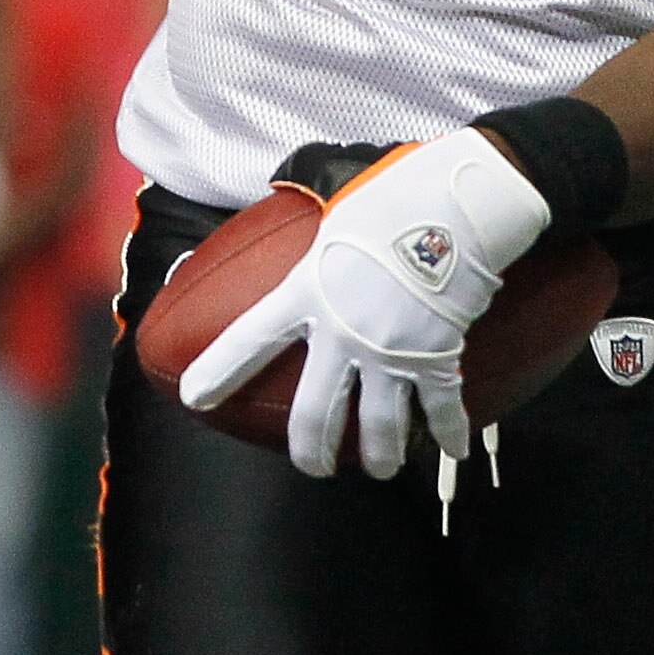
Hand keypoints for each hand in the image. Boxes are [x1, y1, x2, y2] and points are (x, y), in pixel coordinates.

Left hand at [179, 129, 551, 480]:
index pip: (250, 338)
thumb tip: (289, 187)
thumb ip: (310, 210)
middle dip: (311, 452)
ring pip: (378, 430)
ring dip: (380, 457)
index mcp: (308, 291)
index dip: (218, 371)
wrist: (457, 208)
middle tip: (313, 466)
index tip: (196, 398)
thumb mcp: (335, 200)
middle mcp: (342, 332)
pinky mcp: (437, 358)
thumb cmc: (395, 196)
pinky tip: (453, 449)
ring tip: (380, 467)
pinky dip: (449, 434)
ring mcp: (390, 352)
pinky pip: (441, 411)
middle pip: (315, 414)